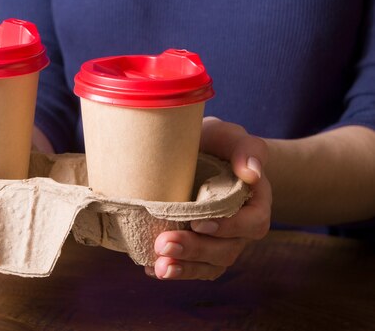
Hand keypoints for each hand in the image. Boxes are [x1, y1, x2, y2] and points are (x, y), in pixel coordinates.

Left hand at [146, 116, 271, 279]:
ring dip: (184, 268)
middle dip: (195, 251)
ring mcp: (220, 242)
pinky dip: (174, 269)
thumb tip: (252, 172)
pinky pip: (192, 267)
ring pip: (209, 265)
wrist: (199, 154)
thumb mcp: (231, 137)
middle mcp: (240, 228)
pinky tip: (151, 268)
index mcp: (254, 203)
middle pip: (226, 250)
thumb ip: (246, 149)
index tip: (198, 223)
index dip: (228, 228)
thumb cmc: (217, 144)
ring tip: (158, 267)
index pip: (252, 223)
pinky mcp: (199, 247)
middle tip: (164, 244)